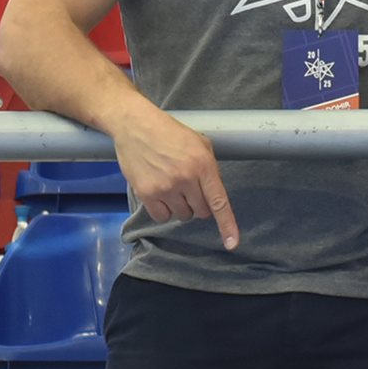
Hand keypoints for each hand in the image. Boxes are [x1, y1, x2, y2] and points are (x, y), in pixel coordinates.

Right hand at [108, 98, 238, 249]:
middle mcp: (186, 178)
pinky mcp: (146, 193)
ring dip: (180, 207)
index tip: (232, 243)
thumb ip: (210, 169)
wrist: (135, 125)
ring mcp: (165, 187)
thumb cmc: (169, 132)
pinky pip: (162, 217)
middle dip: (198, 204)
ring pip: (182, 216)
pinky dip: (163, 210)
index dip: (227, 225)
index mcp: (203, 165)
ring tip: (171, 185)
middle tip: (188, 187)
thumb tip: (214, 194)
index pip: (219, 202)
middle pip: (201, 212)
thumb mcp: (199, 143)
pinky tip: (160, 193)